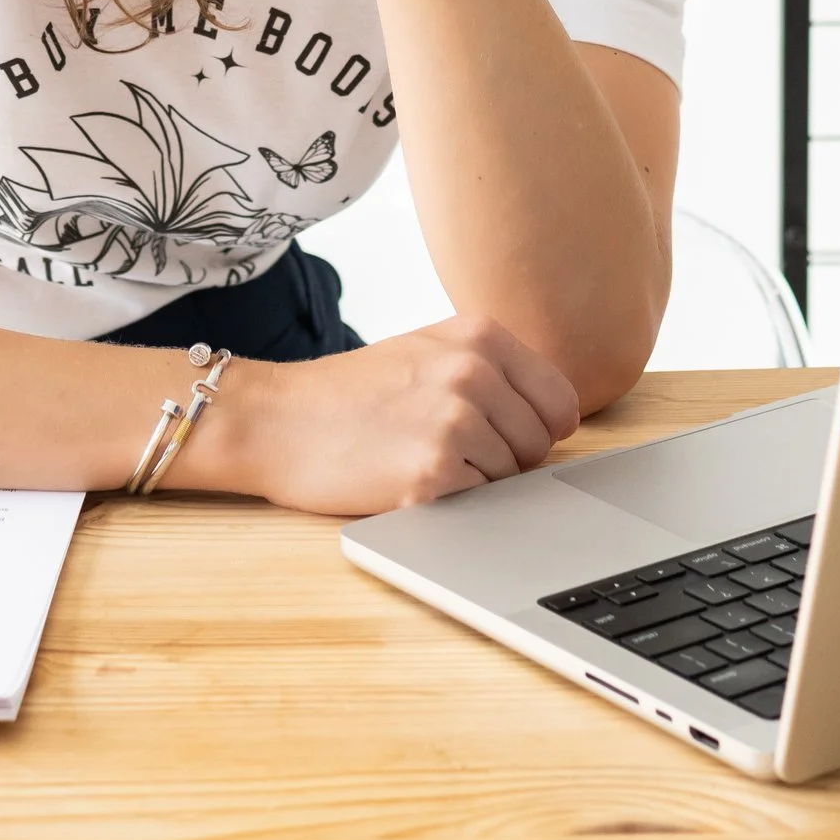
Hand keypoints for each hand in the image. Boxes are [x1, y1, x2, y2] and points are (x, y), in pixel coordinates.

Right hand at [182, 312, 580, 515]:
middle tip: (444, 446)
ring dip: (474, 482)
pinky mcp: (433, 475)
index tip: (506, 434)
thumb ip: (494, 370)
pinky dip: (449, 503)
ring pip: (510, 480)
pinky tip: (405, 478)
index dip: (538, 429)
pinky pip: (477, 505)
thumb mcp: (427, 350)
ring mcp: (454, 422)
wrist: (279, 419)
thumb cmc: (352, 392)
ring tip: (417, 455)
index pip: (560, 402)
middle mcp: (473, 371)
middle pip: (539, 447)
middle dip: (505, 459)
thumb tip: (559, 421)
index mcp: (479, 334)